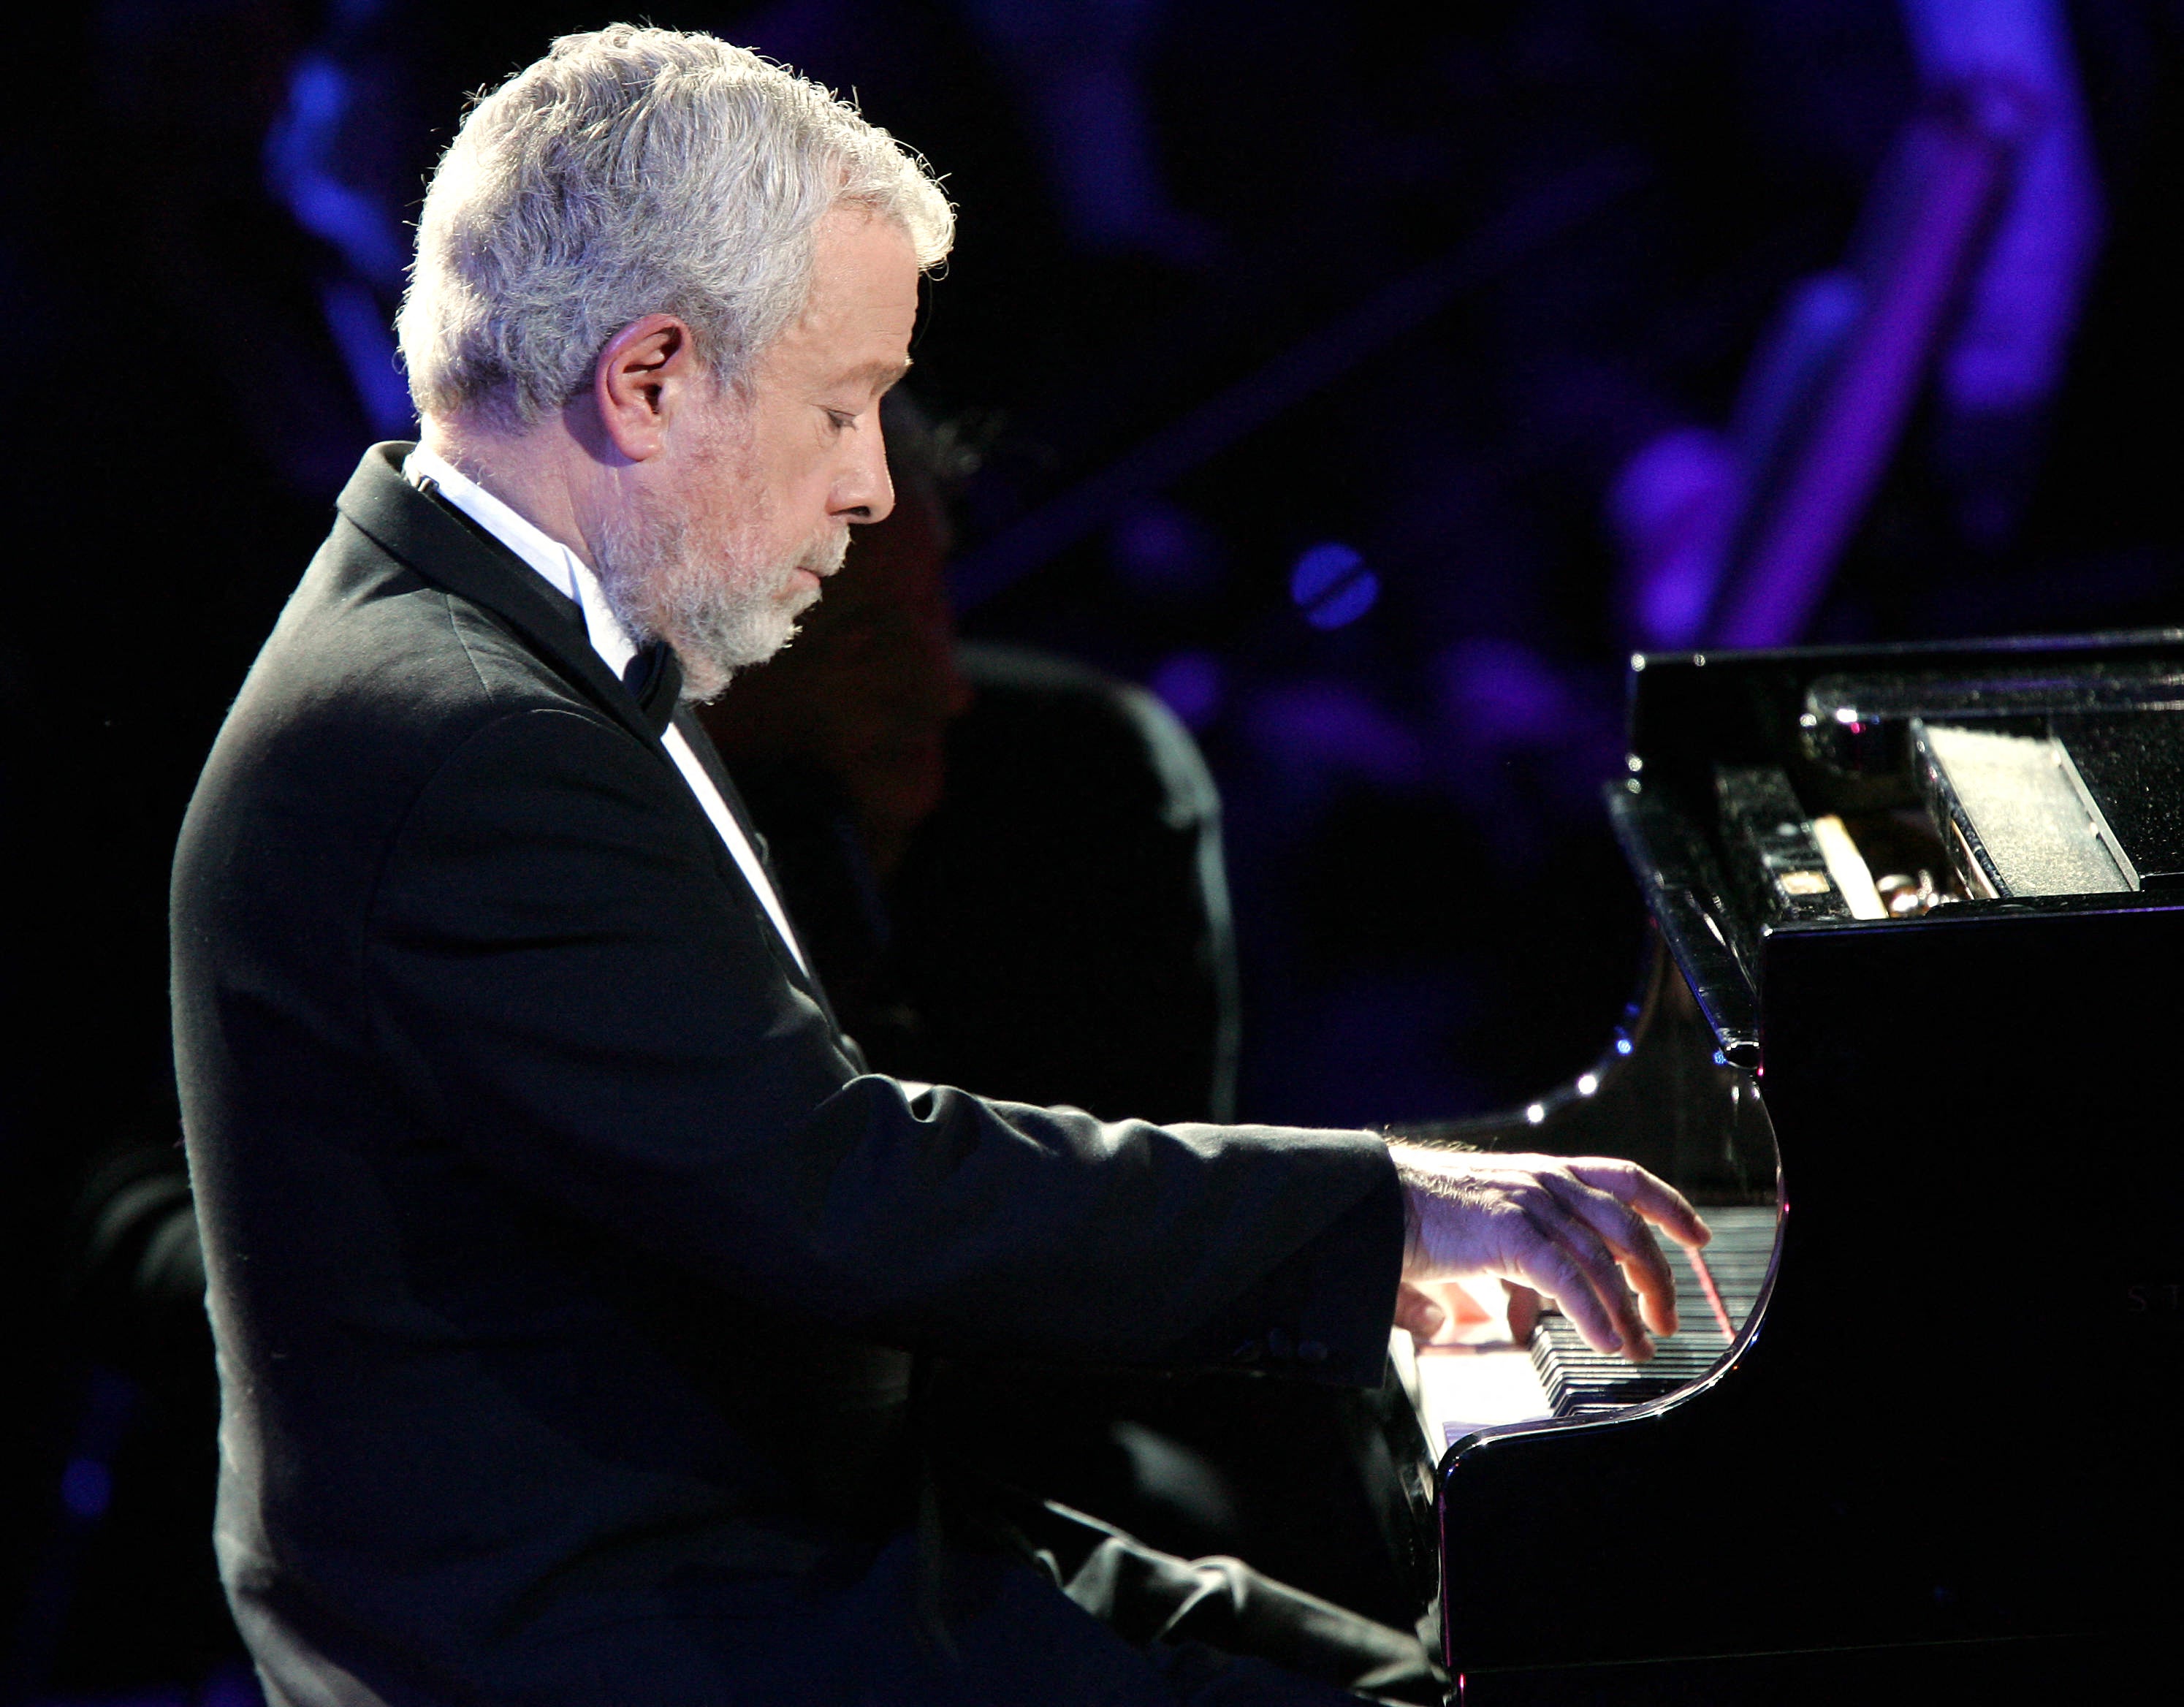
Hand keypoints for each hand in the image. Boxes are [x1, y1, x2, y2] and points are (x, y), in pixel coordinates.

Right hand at [1389, 1145, 1709, 1361]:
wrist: (1362, 1201)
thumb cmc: (1395, 1220)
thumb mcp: (1450, 1245)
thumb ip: (1460, 1282)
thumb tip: (1446, 1321)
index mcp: (1536, 1174)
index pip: (1623, 1178)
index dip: (1668, 1204)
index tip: (1696, 1234)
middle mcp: (1541, 1181)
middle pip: (1627, 1223)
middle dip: (1657, 1275)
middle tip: (1664, 1318)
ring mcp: (1527, 1203)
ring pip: (1604, 1256)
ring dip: (1630, 1306)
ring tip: (1638, 1344)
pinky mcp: (1509, 1233)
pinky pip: (1570, 1278)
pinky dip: (1595, 1313)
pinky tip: (1605, 1341)